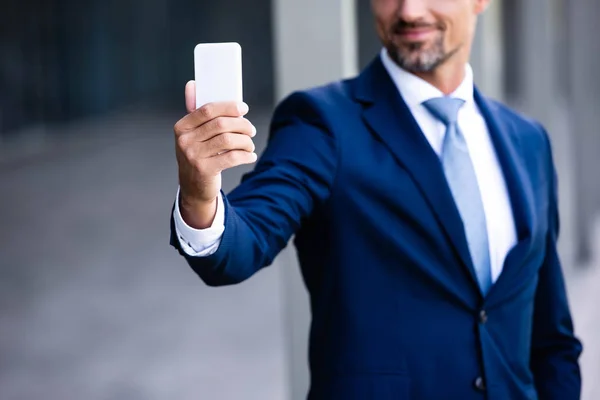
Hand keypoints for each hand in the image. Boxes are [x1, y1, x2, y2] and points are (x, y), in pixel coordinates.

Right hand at [174, 80, 256, 227]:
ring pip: (228, 140)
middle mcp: (185, 141)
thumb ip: (196, 112)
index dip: (228, 106)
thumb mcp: (193, 135)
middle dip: (241, 125)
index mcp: (181, 127)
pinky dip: (245, 155)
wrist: (193, 188)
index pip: (207, 110)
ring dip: (245, 141)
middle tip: (251, 129)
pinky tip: (250, 156)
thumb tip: (192, 84)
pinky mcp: (204, 170)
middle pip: (221, 124)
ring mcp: (193, 156)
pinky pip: (231, 158)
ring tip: (250, 144)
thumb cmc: (198, 155)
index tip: (244, 108)